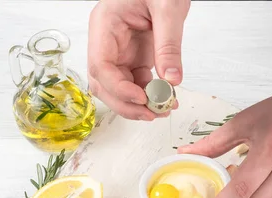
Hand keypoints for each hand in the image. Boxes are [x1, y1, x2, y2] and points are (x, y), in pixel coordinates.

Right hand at [87, 0, 189, 120]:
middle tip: (152, 114)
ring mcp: (120, 50)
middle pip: (104, 82)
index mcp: (105, 24)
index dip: (118, 88)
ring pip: (119, 87)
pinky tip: (166, 99)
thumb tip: (171, 79)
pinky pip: (137, 82)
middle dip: (126, 103)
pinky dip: (150, 95)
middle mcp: (107, 41)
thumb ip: (168, 44)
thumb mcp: (168, 9)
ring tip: (163, 110)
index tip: (141, 99)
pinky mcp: (134, 56)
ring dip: (138, 104)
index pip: (100, 65)